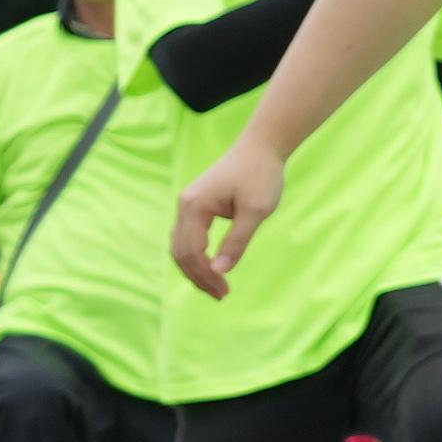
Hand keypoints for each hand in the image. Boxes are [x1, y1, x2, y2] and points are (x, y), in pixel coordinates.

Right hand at [170, 137, 285, 299]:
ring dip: (194, 268)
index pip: (191, 251)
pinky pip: (187, 236)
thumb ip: (237, 242)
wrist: (260, 146)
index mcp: (194, 207)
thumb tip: (220, 271)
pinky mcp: (196, 204)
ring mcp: (188, 204)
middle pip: (180, 251)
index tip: (224, 291)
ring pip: (180, 245)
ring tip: (215, 286)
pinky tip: (210, 265)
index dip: (204, 275)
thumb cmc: (261, 175)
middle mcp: (185, 206)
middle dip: (197, 276)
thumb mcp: (255, 211)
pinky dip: (195, 255)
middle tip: (220, 295)